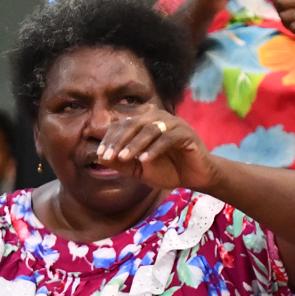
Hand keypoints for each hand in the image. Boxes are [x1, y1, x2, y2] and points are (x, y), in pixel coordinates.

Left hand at [93, 112, 218, 192]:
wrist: (195, 177)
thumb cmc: (168, 170)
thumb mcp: (139, 169)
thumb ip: (122, 163)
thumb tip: (100, 157)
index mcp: (145, 122)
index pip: (123, 124)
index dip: (110, 138)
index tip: (100, 154)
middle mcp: (158, 118)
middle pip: (134, 124)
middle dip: (119, 140)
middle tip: (109, 156)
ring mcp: (173, 124)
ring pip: (150, 129)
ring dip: (134, 144)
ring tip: (124, 158)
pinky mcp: (186, 133)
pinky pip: (167, 138)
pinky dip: (154, 148)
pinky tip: (145, 160)